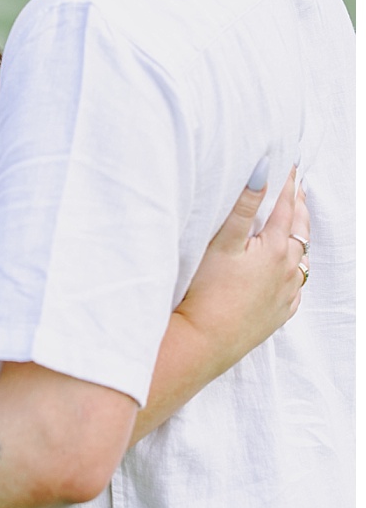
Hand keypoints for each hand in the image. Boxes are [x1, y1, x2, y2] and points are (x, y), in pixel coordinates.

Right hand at [176, 163, 307, 376]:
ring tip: (296, 225)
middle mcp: (288, 270)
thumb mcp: (223, 242)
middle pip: (299, 231)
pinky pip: (296, 288)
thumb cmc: (208, 291)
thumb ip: (243, 206)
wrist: (205, 341)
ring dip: (300, 239)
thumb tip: (261, 171)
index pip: (285, 207)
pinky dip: (296, 272)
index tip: (289, 167)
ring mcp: (286, 294)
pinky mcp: (278, 314)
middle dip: (298, 208)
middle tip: (297, 190)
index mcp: (276, 248)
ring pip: (302, 260)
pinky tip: (290, 271)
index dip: (287, 184)